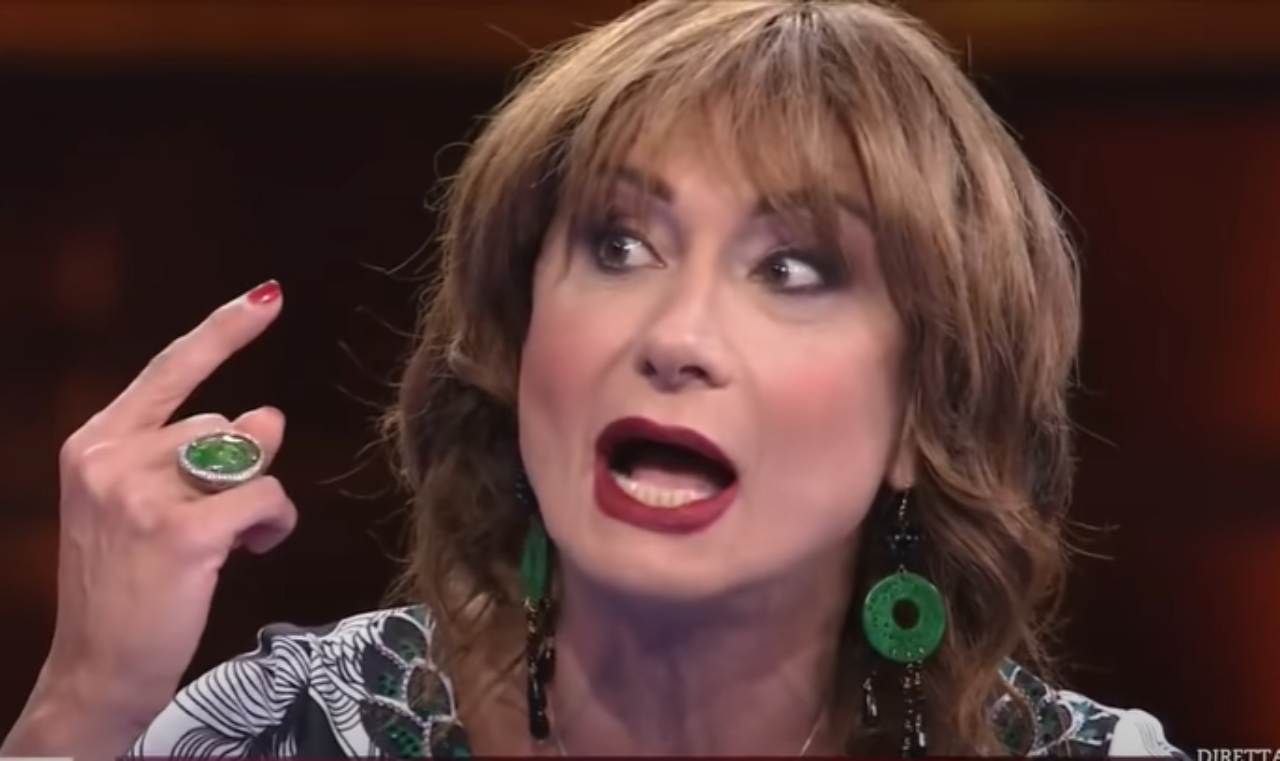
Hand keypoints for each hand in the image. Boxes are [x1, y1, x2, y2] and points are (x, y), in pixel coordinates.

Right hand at [2, 280, 297, 757]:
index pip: (170, 370)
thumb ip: (204, 454)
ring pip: (250, 463)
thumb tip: (269, 414)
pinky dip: (276, 523)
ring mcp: (142, 494)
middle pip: (223, 427)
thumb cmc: (130, 584)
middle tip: (214, 520)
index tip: (268, 296)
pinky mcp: (181, 532)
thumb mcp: (154, 506)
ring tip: (232, 541)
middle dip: (239, 469)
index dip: (224, 331)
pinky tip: (256, 549)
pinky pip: (267, 498)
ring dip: (259, 501)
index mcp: (95, 443)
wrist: (96, 668)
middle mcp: (110, 458)